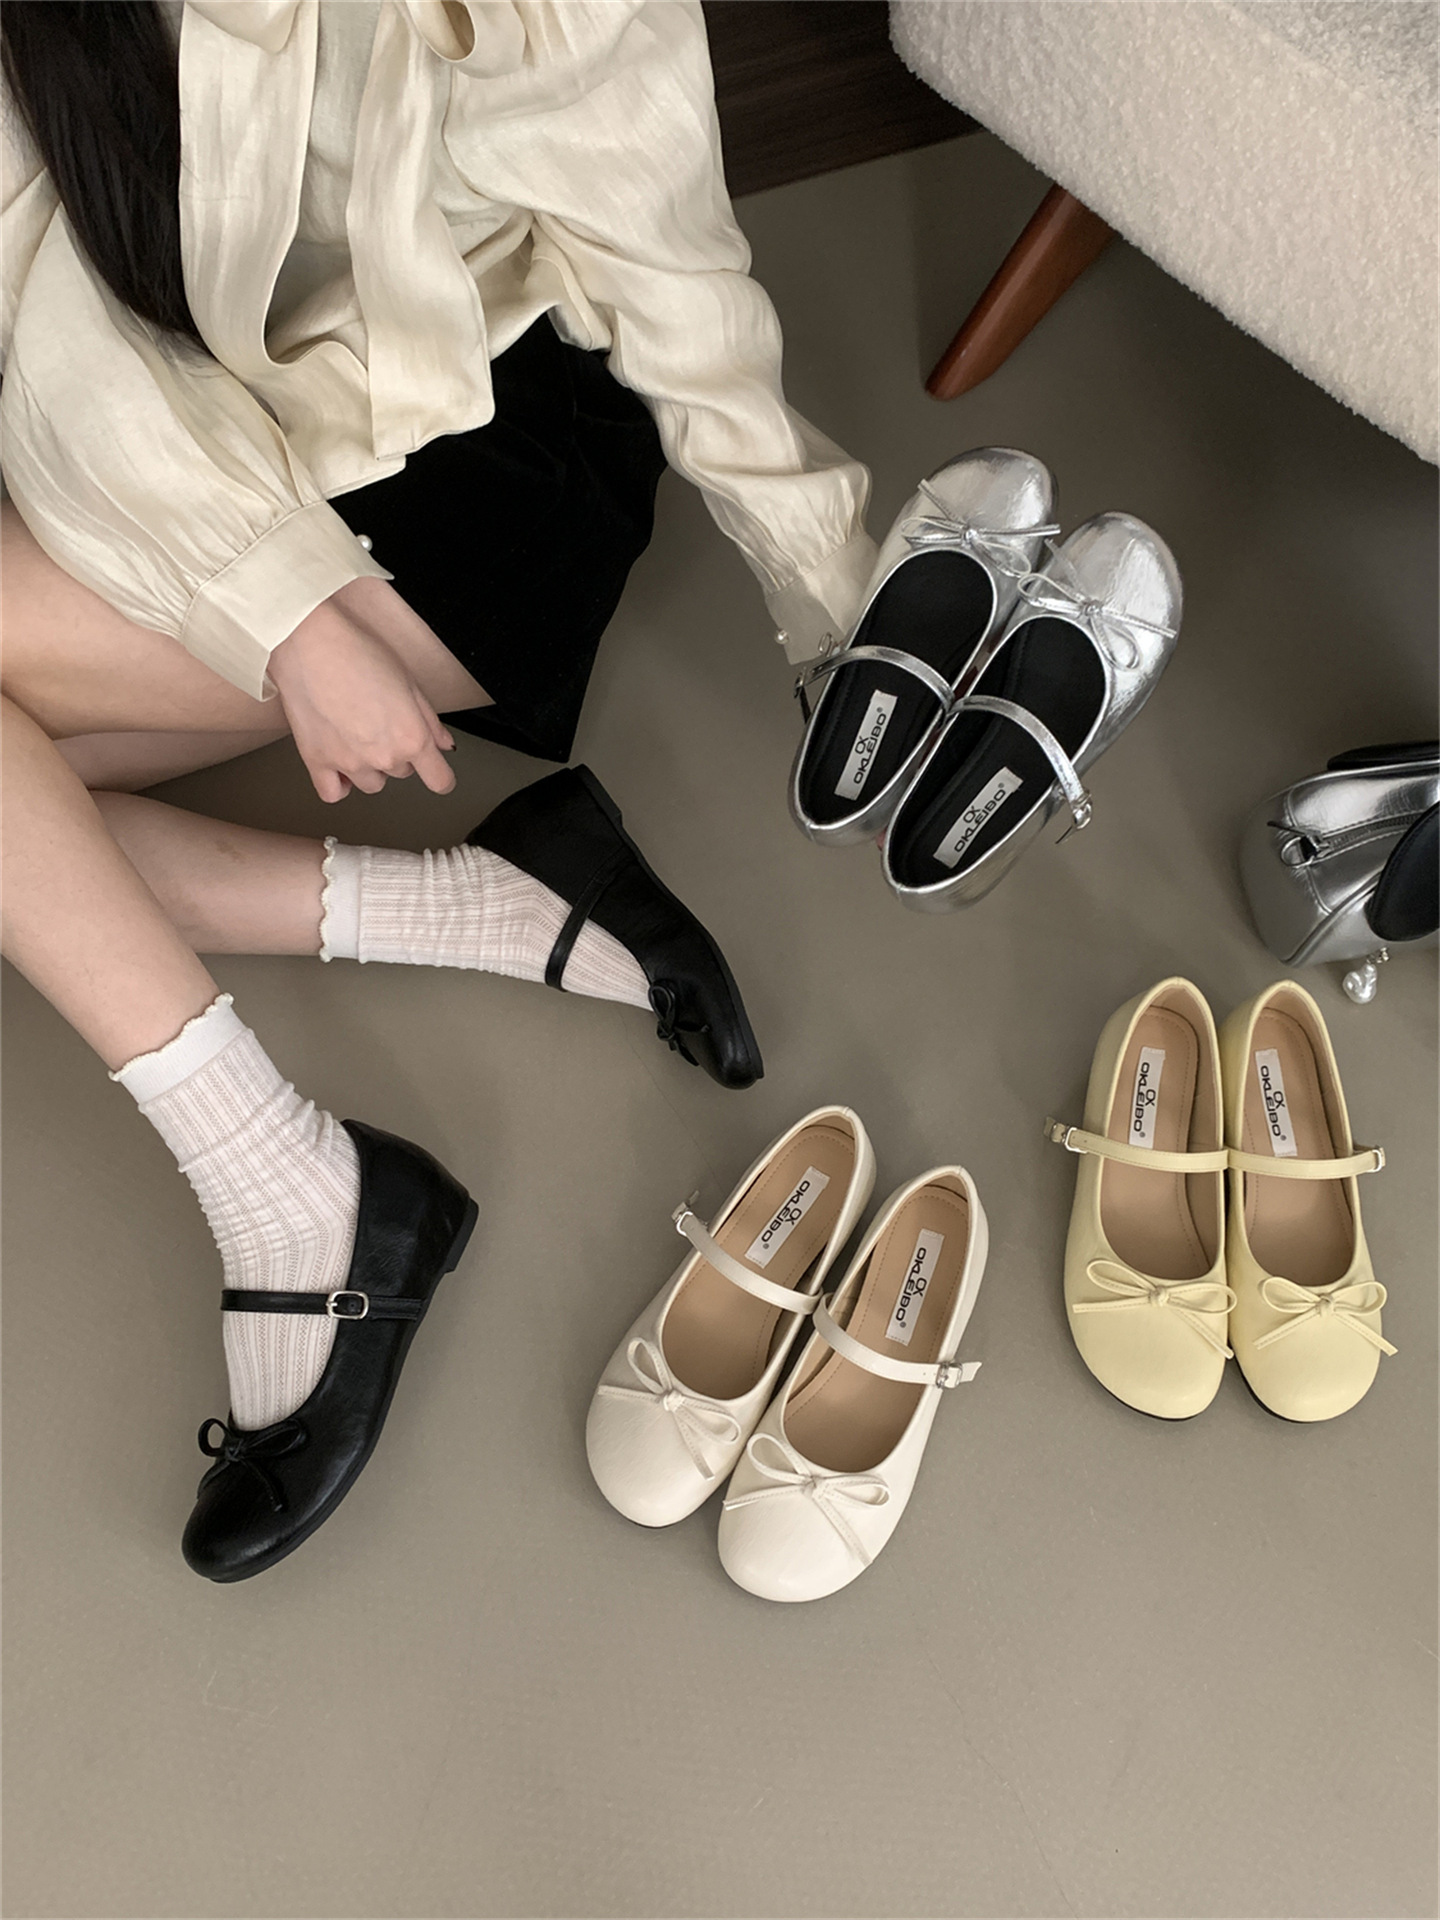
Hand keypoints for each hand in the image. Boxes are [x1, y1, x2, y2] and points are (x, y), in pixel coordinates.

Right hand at [268, 595, 455, 802]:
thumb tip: (442, 743)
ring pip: (371, 784)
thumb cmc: (357, 652)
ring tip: (359, 736)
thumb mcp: (408, 681)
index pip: (439, 780)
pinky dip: (339, 784)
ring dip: (371, 767)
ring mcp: (348, 763)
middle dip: (399, 753)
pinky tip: (340, 766)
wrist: (309, 643)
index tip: (438, 773)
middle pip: (402, 773)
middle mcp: (382, 756)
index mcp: (411, 737)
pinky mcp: (316, 761)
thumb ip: (429, 719)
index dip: (442, 777)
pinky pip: (333, 793)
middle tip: (383, 722)